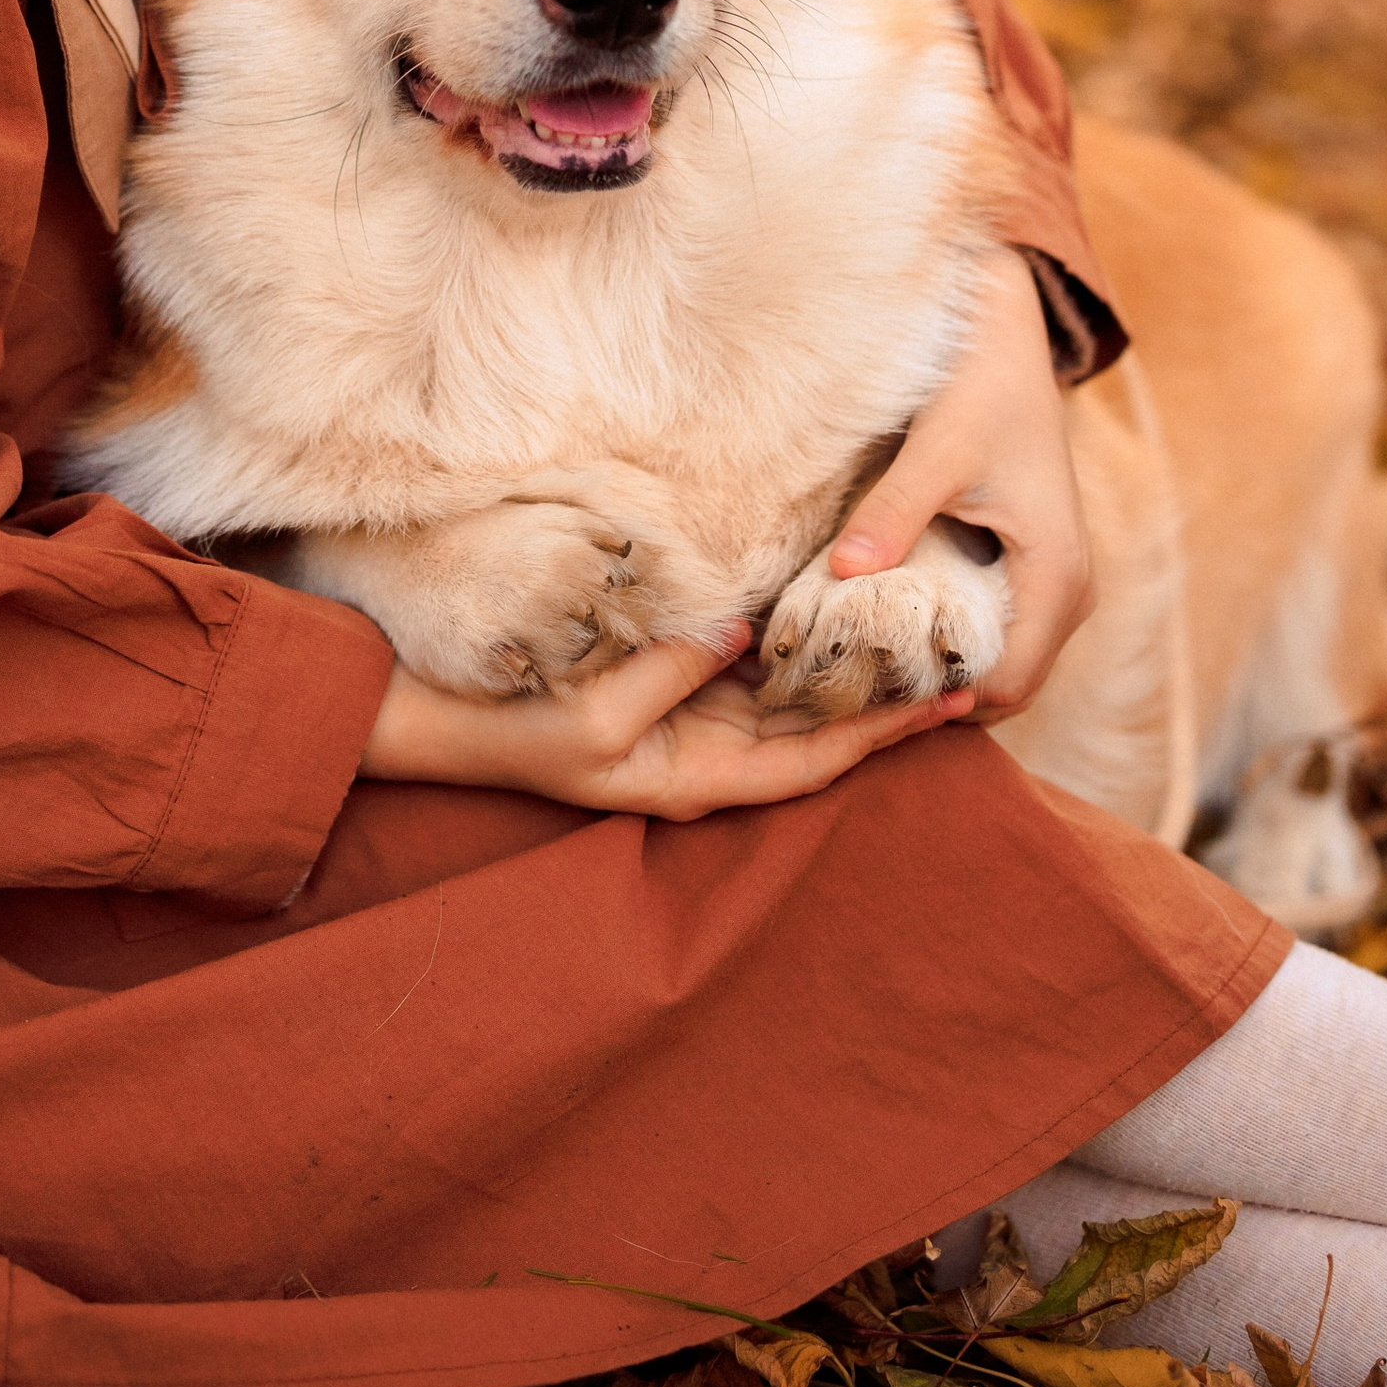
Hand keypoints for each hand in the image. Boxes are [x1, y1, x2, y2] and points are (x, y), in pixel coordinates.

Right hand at [358, 618, 972, 820]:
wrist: (437, 721)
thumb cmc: (515, 732)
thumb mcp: (597, 717)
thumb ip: (673, 671)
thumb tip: (743, 628)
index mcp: (696, 779)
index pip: (814, 762)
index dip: (881, 734)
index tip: (946, 703)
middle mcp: (702, 754)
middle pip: (812, 732)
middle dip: (878, 699)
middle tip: (949, 655)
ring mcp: (680, 719)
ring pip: (781, 698)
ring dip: (837, 668)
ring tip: (902, 628)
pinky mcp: (657, 684)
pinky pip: (737, 667)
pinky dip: (781, 642)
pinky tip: (814, 607)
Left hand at [827, 251, 1093, 720]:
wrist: (1006, 338)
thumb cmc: (980, 387)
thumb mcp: (936, 450)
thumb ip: (895, 512)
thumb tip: (843, 573)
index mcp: (1057, 575)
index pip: (1006, 684)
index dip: (942, 698)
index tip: (869, 690)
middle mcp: (1070, 591)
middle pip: (1008, 685)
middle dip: (941, 693)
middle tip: (858, 686)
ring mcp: (1056, 580)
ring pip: (1004, 658)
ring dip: (946, 667)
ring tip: (867, 658)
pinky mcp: (1034, 564)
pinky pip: (999, 627)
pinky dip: (953, 636)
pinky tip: (891, 619)